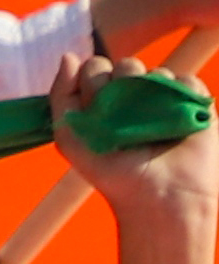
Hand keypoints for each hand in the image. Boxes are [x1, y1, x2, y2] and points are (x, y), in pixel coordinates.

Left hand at [58, 46, 217, 263]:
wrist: (163, 210)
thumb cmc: (114, 180)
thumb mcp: (72, 140)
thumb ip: (60, 99)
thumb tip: (66, 54)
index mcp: (108, 107)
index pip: (96, 66)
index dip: (89, 72)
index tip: (88, 90)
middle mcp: (140, 103)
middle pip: (123, 63)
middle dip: (115, 79)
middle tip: (117, 110)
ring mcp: (172, 107)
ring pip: (155, 70)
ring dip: (143, 89)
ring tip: (144, 122)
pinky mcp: (204, 115)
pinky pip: (191, 85)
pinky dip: (179, 97)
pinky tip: (172, 120)